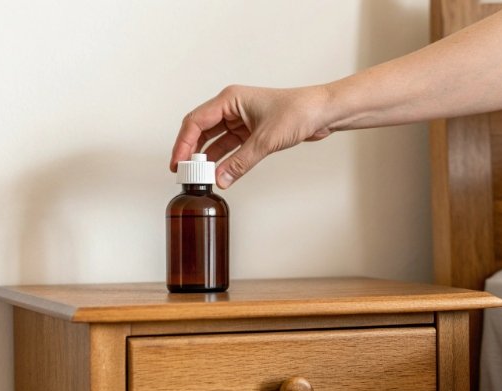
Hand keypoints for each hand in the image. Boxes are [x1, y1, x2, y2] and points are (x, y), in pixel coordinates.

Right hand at [170, 85, 334, 188]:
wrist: (323, 113)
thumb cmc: (299, 111)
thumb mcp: (266, 140)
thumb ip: (241, 162)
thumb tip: (221, 179)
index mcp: (230, 99)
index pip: (196, 121)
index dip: (183, 143)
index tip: (177, 163)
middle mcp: (233, 107)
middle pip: (202, 130)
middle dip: (192, 151)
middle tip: (184, 172)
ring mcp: (242, 119)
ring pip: (216, 140)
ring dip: (208, 157)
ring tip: (200, 176)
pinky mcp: (252, 131)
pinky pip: (231, 146)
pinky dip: (224, 159)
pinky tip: (219, 172)